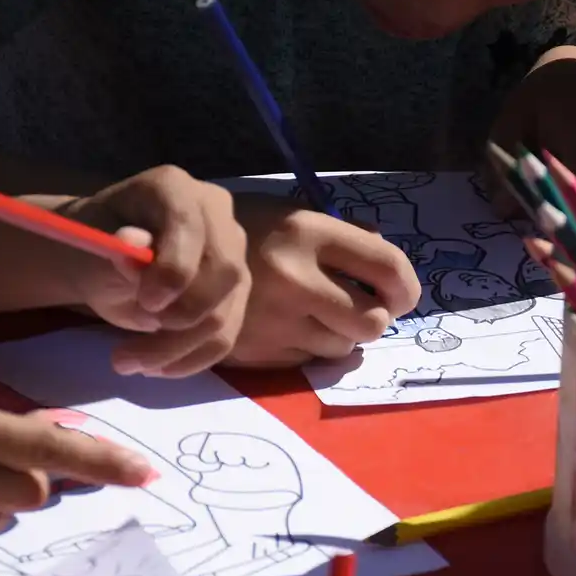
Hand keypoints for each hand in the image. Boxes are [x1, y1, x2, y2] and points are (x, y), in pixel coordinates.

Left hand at [65, 166, 251, 376]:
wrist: (102, 261)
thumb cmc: (95, 245)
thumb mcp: (92, 244)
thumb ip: (114, 247)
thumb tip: (134, 244)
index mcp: (175, 188)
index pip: (191, 224)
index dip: (175, 267)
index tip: (146, 303)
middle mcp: (216, 215)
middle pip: (225, 272)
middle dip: (184, 316)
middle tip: (138, 333)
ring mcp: (232, 255)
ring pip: (223, 314)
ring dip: (176, 348)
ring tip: (126, 363)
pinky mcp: (234, 295)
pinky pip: (225, 338)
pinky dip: (190, 360)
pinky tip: (155, 369)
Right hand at [223, 194, 419, 367]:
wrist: (168, 257)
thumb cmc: (244, 230)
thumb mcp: (292, 214)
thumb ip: (344, 234)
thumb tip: (388, 259)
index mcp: (309, 232)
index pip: (388, 267)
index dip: (407, 287)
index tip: (401, 294)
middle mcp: (296, 277)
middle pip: (372, 320)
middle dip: (374, 317)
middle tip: (361, 308)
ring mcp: (275, 318)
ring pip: (343, 348)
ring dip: (342, 337)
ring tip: (321, 316)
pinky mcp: (257, 350)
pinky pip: (309, 360)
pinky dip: (310, 348)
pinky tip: (291, 327)